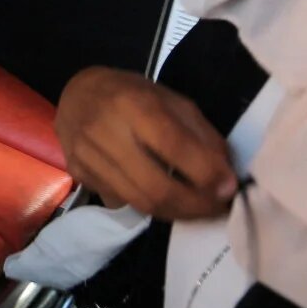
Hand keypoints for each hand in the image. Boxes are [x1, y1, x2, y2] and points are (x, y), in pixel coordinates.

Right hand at [56, 67, 236, 220]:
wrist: (77, 94)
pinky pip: (122, 202)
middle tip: (218, 209)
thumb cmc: (132, 94)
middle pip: (155, 187)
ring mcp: (86, 157)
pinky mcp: (78, 175)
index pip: (173, 146)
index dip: (205, 172)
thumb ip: (200, 135)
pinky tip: (167, 201)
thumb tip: (225, 176)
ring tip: (199, 210)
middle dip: (194, 206)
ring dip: (177, 213)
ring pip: (139, 203)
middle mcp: (105, 132)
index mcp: (133, 104)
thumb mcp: (172, 100)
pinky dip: (151, 207)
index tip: (230, 188)